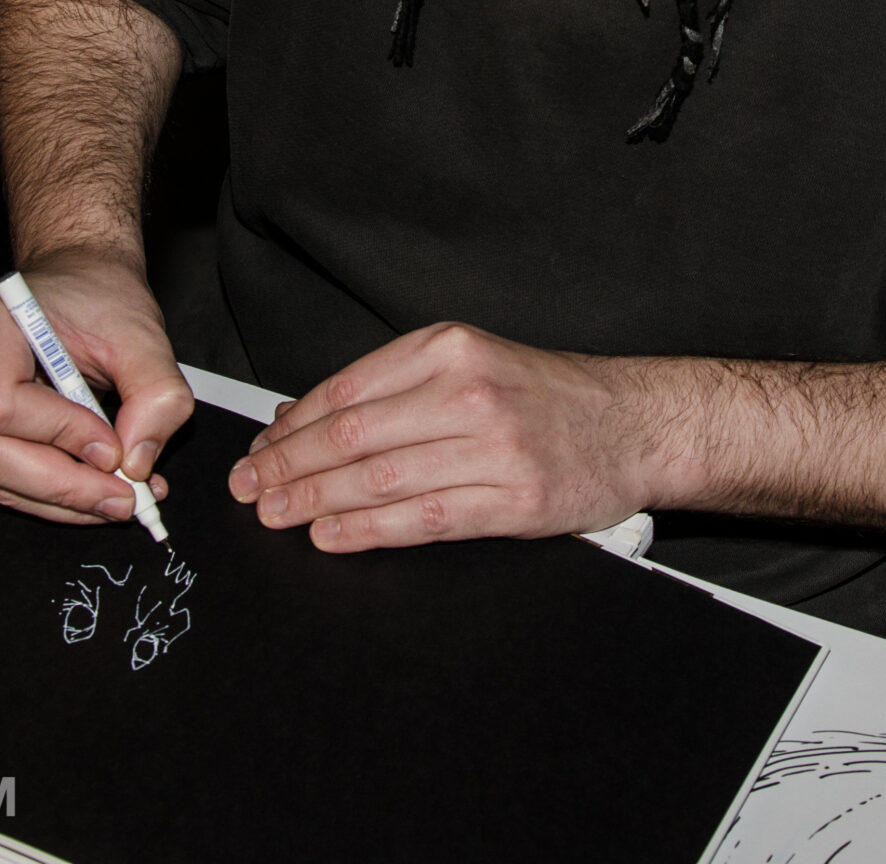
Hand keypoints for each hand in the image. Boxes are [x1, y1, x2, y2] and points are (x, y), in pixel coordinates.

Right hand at [0, 249, 194, 525]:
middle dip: (63, 486)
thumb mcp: (143, 336)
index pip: (1, 402)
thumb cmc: (98, 298)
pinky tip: (94, 488)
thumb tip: (136, 462)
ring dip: (61, 499)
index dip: (60, 435)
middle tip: (125, 498)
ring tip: (118, 497)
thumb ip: (156, 395)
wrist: (80, 286)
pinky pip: (1, 475)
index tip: (114, 451)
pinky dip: (51, 493)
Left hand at [227, 323, 663, 551]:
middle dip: (289, 467)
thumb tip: (302, 416)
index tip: (259, 449)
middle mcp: (468, 393)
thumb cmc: (549, 396)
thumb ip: (392, 387)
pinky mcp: (513, 501)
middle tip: (250, 489)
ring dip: (315, 503)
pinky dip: (367, 531)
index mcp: (450, 349)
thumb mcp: (471, 363)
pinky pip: (422, 520)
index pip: (347, 389)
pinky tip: (331, 536)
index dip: (292, 426)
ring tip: (276, 516)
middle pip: (353, 436)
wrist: (635, 423)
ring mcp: (492, 449)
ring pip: (379, 480)